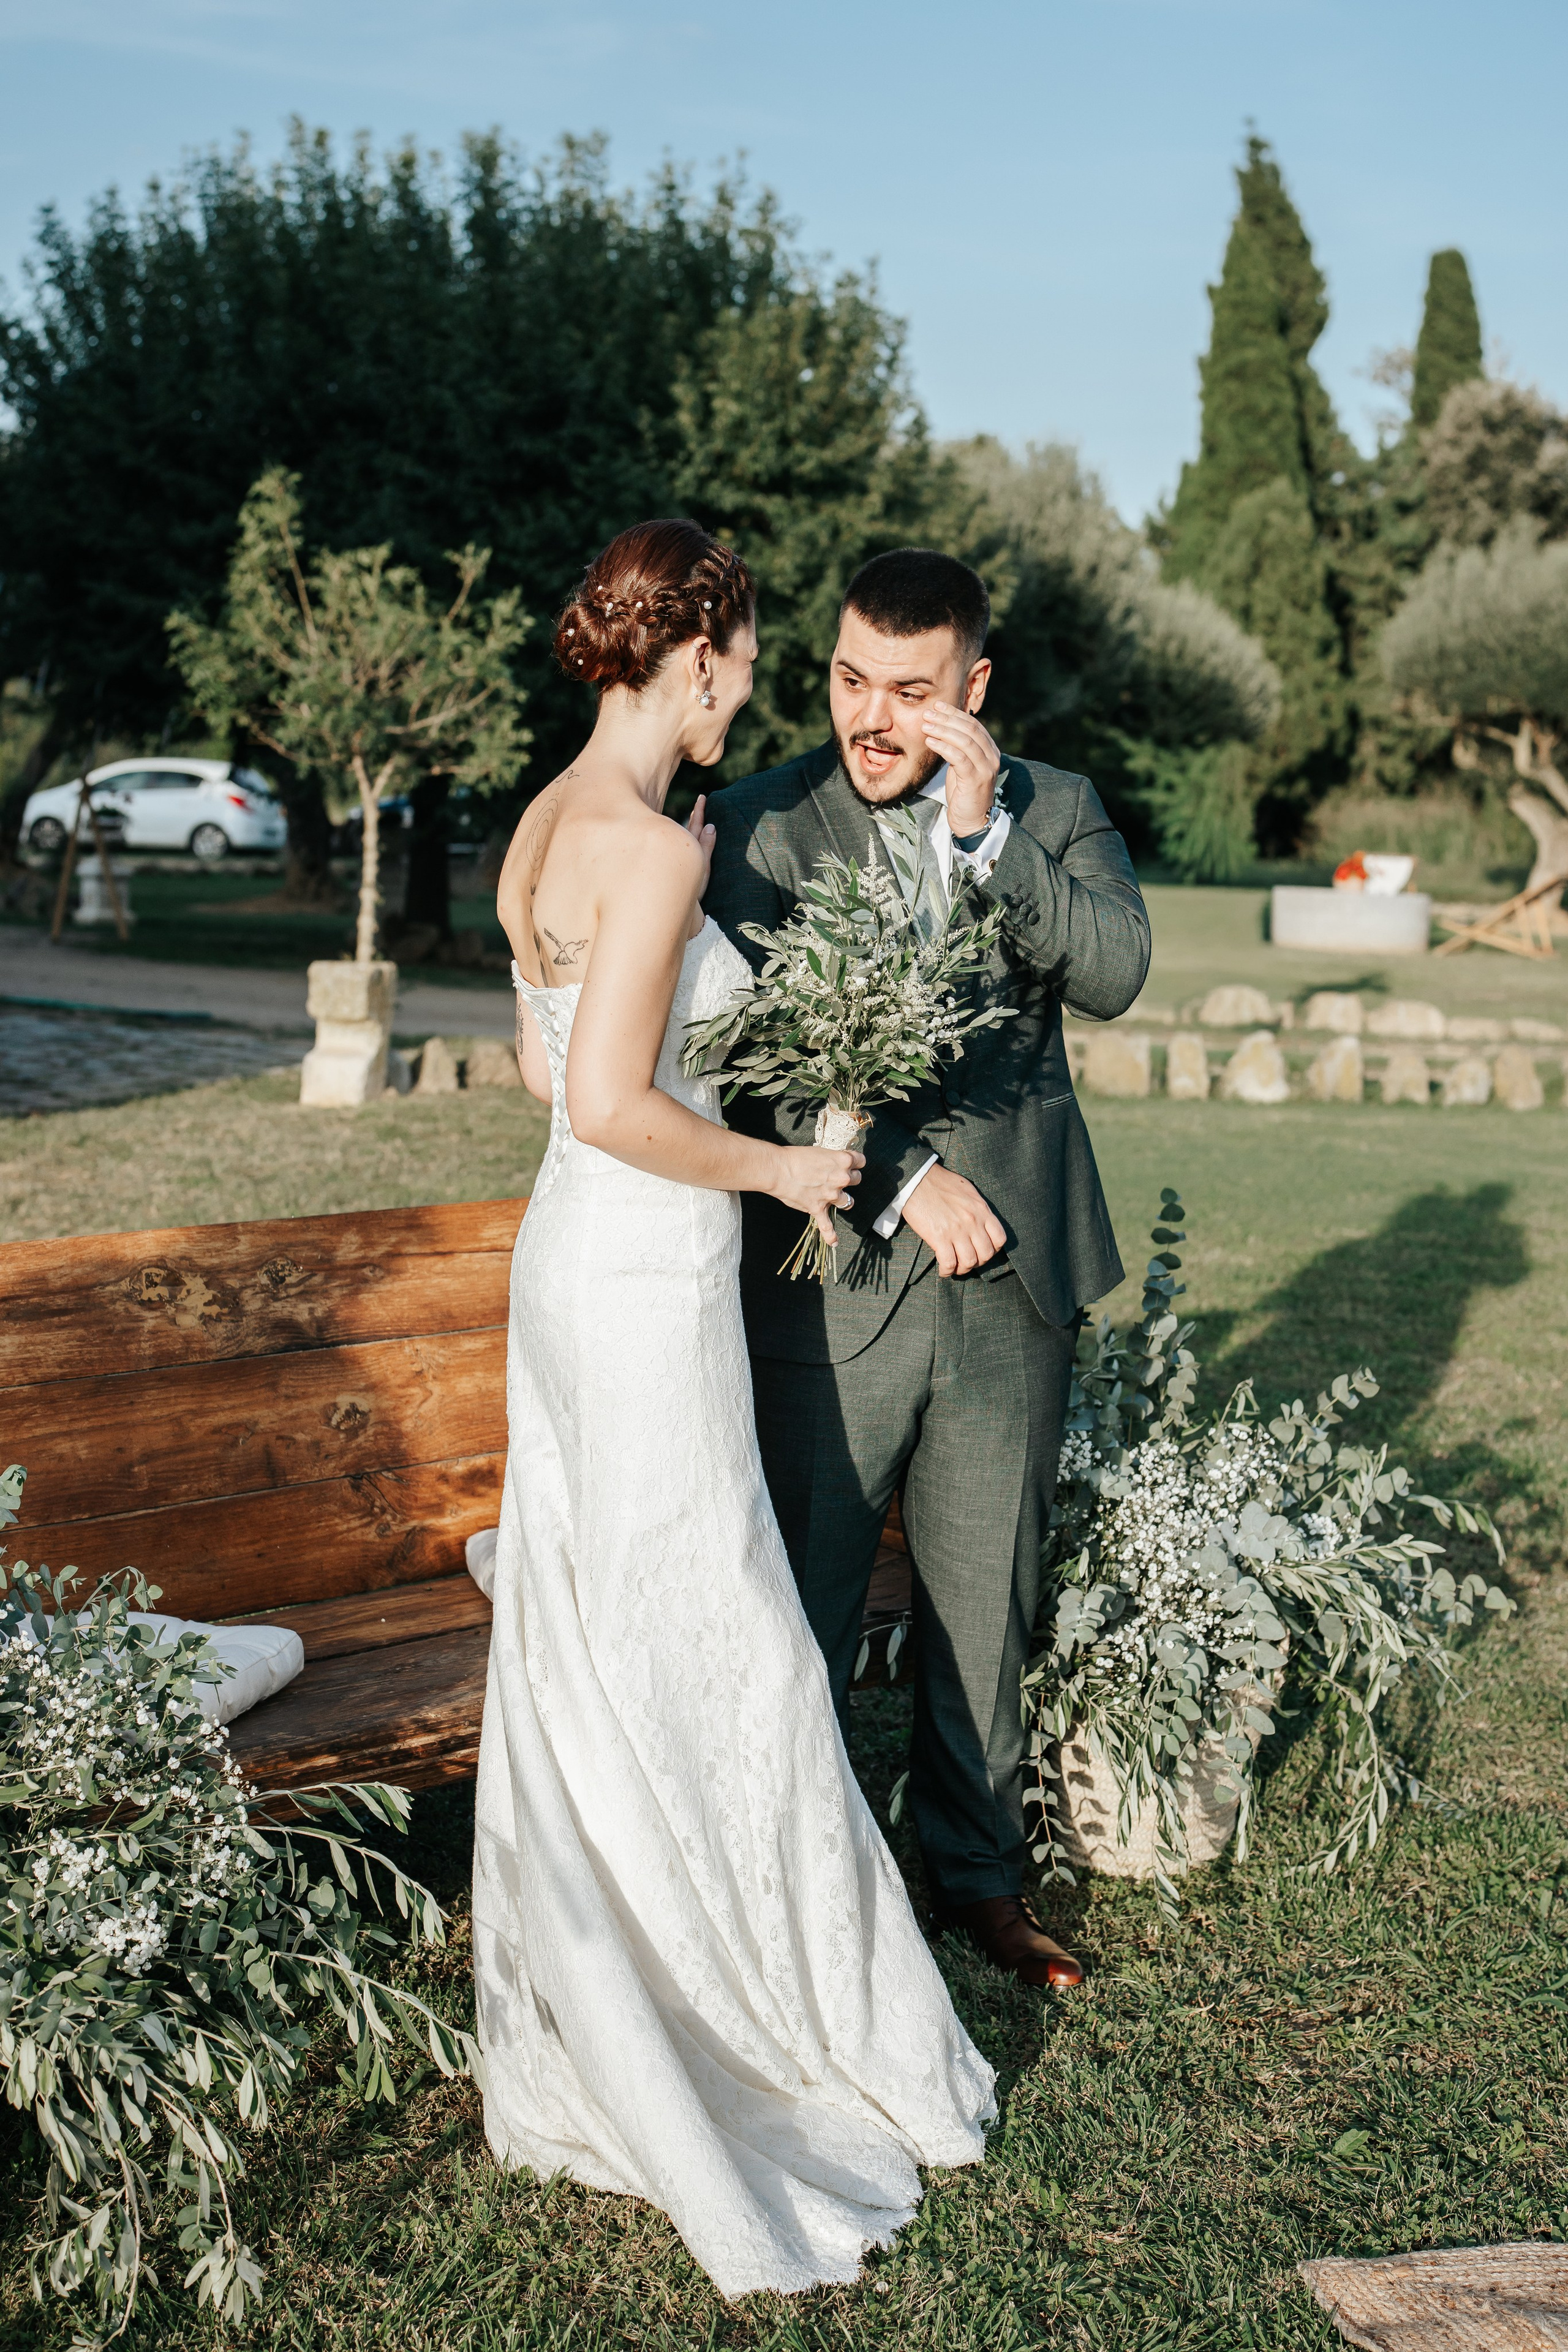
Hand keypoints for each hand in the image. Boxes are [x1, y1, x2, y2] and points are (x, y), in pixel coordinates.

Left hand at [686, 793, 715, 894]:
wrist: (678, 913)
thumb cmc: (691, 894)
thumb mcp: (703, 869)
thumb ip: (706, 847)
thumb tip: (710, 826)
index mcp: (690, 851)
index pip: (695, 826)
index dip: (699, 811)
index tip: (702, 797)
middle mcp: (684, 854)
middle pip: (691, 829)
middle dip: (697, 814)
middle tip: (701, 799)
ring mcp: (682, 861)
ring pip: (686, 837)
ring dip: (692, 824)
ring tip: (697, 812)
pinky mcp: (680, 869)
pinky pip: (681, 847)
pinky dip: (686, 838)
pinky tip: (687, 835)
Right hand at [772, 1147, 864, 1247]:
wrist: (778, 1169)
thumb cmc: (795, 1157)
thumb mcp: (819, 1152)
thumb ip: (831, 1160)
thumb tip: (833, 1166)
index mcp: (842, 1160)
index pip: (861, 1161)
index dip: (856, 1162)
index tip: (851, 1163)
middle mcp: (841, 1178)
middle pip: (856, 1179)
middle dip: (849, 1178)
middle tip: (837, 1176)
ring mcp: (831, 1195)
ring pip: (848, 1201)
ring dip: (843, 1199)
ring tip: (836, 1197)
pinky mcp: (818, 1208)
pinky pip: (827, 1226)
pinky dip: (830, 1235)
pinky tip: (834, 1241)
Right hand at [900, 1163, 1006, 1275]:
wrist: (918, 1180)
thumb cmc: (940, 1183)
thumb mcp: (967, 1191)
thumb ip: (977, 1208)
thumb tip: (980, 1222)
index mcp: (981, 1210)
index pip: (999, 1238)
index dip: (993, 1250)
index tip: (983, 1251)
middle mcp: (973, 1222)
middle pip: (986, 1254)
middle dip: (978, 1262)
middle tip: (968, 1261)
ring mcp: (957, 1231)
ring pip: (969, 1262)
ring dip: (963, 1269)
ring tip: (956, 1268)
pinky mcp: (939, 1237)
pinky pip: (949, 1263)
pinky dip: (947, 1271)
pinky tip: (944, 1271)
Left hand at [921, 702, 1000, 837]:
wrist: (971, 820)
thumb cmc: (963, 792)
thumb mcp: (962, 765)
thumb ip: (958, 748)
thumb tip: (942, 728)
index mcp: (989, 750)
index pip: (973, 725)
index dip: (955, 714)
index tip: (937, 707)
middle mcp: (992, 756)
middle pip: (969, 729)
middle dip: (947, 719)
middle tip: (928, 714)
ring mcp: (986, 768)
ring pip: (965, 741)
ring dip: (942, 731)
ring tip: (925, 726)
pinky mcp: (976, 779)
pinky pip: (959, 757)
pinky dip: (943, 747)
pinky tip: (930, 742)